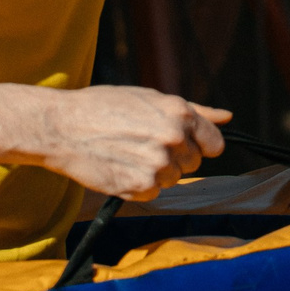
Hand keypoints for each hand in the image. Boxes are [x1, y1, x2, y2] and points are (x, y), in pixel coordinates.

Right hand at [34, 87, 230, 200]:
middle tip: (143, 143)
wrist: (62, 127)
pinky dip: (140, 185)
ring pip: (174, 179)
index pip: (214, 143)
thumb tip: (227, 117)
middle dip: (175, 156)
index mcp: (179, 113)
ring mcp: (158, 165)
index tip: (185, 144)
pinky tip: (120, 167)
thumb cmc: (104, 107)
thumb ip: (194, 111)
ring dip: (157, 171)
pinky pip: (153, 192)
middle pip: (193, 162)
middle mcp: (173, 139)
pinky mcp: (140, 187)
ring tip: (128, 153)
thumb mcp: (150, 98)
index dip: (200, 144)